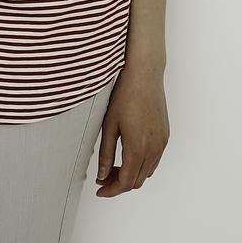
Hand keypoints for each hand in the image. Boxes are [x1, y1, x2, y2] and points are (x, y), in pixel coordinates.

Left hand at [95, 65, 169, 196]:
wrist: (144, 75)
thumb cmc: (124, 95)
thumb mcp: (109, 125)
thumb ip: (105, 153)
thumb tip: (101, 174)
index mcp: (138, 148)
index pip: (125, 182)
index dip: (111, 190)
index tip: (100, 189)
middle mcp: (154, 149)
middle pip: (137, 180)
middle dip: (119, 183)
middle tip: (103, 178)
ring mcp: (162, 143)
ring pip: (147, 172)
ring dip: (131, 174)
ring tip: (112, 167)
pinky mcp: (165, 136)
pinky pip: (154, 159)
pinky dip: (141, 164)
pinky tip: (128, 155)